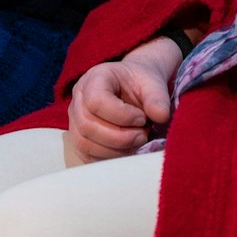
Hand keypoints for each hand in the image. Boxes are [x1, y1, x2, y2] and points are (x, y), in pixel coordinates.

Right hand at [66, 40, 179, 161]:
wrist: (134, 88)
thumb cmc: (140, 84)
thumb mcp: (152, 83)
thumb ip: (157, 98)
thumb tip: (161, 116)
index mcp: (94, 79)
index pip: (96, 101)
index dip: (121, 116)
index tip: (142, 118)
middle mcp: (78, 99)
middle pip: (87, 126)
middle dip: (119, 138)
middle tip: (143, 135)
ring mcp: (75, 120)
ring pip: (84, 144)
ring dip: (114, 150)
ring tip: (136, 142)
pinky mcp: (79, 138)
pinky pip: (86, 155)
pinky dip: (108, 158)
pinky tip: (127, 150)